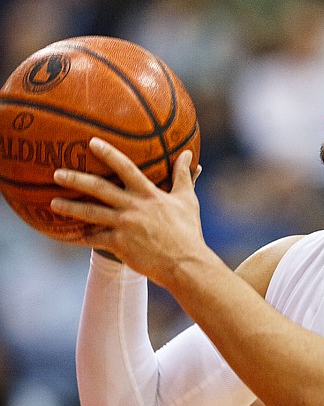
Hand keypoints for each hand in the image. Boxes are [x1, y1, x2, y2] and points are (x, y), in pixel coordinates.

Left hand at [51, 138, 205, 287]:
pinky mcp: (119, 244)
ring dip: (70, 208)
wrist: (185, 263)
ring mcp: (124, 226)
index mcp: (148, 193)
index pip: (125, 167)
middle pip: (99, 189)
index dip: (108, 154)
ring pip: (91, 213)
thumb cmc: (188, 230)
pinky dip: (80, 237)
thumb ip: (183, 175)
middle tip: (57, 173)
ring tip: (53, 203)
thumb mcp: (187, 199)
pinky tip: (67, 235)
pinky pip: (94, 239)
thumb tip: (189, 154)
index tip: (91, 142)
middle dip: (76, 180)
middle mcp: (133, 207)